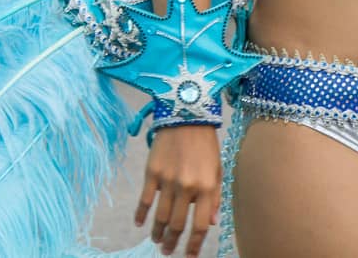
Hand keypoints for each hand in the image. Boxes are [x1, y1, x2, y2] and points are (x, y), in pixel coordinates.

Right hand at [134, 123, 220, 256]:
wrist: (186, 114)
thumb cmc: (205, 144)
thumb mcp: (217, 169)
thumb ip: (215, 197)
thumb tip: (211, 223)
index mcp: (207, 188)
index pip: (199, 225)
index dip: (194, 244)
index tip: (189, 255)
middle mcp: (187, 187)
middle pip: (177, 224)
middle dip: (173, 242)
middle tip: (168, 251)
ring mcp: (168, 180)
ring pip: (160, 215)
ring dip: (158, 232)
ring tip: (157, 241)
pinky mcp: (152, 171)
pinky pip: (145, 199)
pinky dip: (141, 214)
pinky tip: (140, 224)